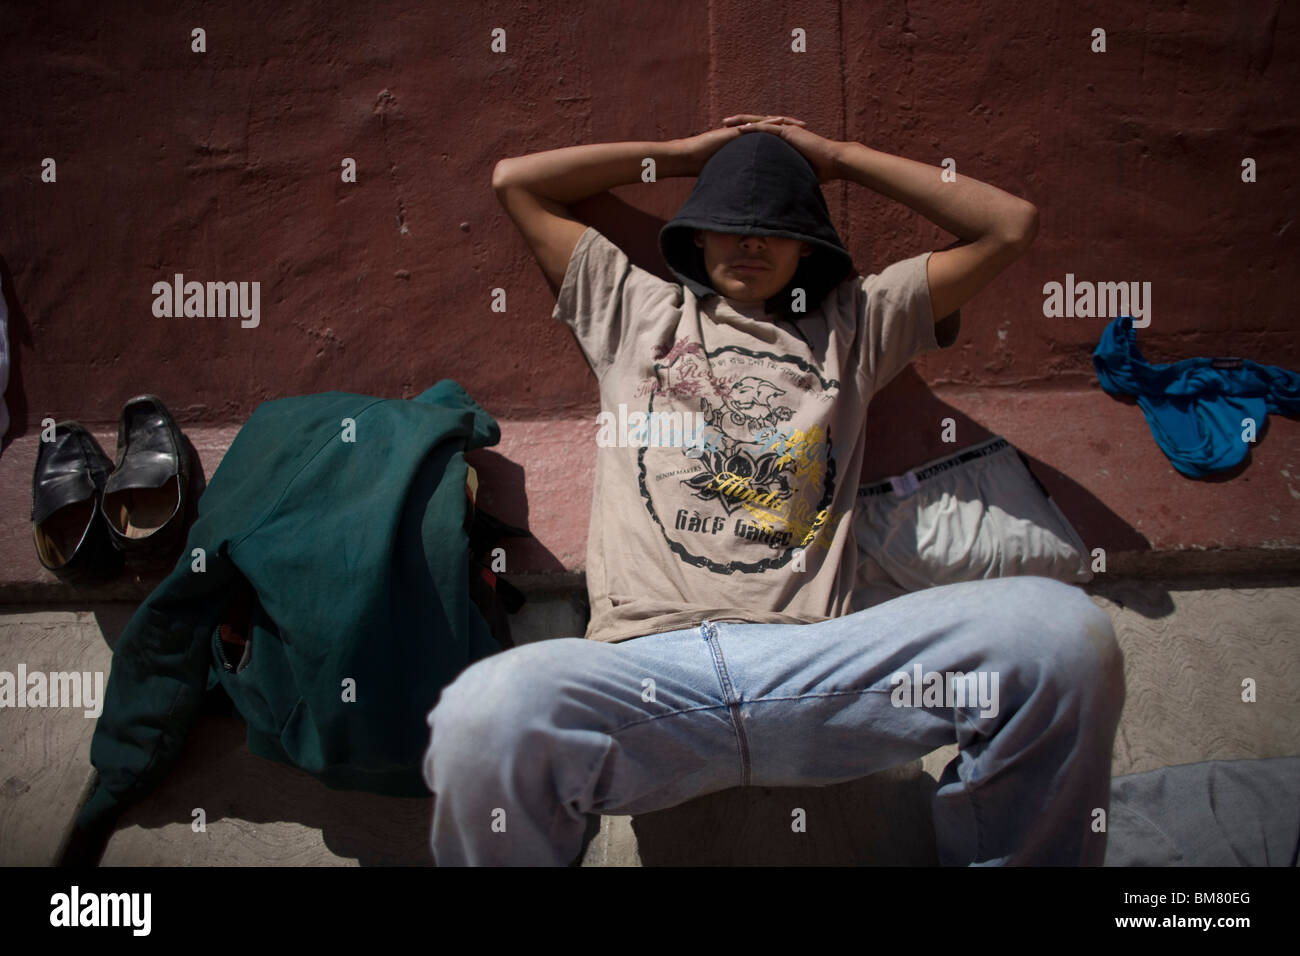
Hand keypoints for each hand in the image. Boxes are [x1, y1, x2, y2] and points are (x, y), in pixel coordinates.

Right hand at [675, 115, 807, 174]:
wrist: (688, 158)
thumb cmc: (703, 167)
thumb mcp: (729, 173)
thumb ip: (740, 176)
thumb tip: (750, 190)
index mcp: (745, 143)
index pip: (768, 139)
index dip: (784, 139)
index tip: (800, 142)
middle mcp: (744, 135)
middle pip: (771, 128)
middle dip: (789, 127)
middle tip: (806, 127)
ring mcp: (739, 132)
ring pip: (764, 124)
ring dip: (781, 122)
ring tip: (798, 123)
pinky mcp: (733, 132)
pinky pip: (752, 127)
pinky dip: (765, 124)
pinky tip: (778, 123)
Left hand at [723, 114, 842, 183]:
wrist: (834, 161)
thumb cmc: (820, 170)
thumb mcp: (797, 172)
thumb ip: (786, 176)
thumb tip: (777, 192)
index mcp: (783, 139)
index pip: (760, 134)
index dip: (745, 134)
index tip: (730, 136)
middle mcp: (783, 131)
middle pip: (756, 125)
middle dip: (738, 123)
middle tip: (722, 123)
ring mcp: (786, 130)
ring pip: (759, 123)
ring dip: (742, 122)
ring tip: (726, 123)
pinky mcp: (789, 132)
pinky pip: (768, 128)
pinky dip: (754, 128)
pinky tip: (741, 129)